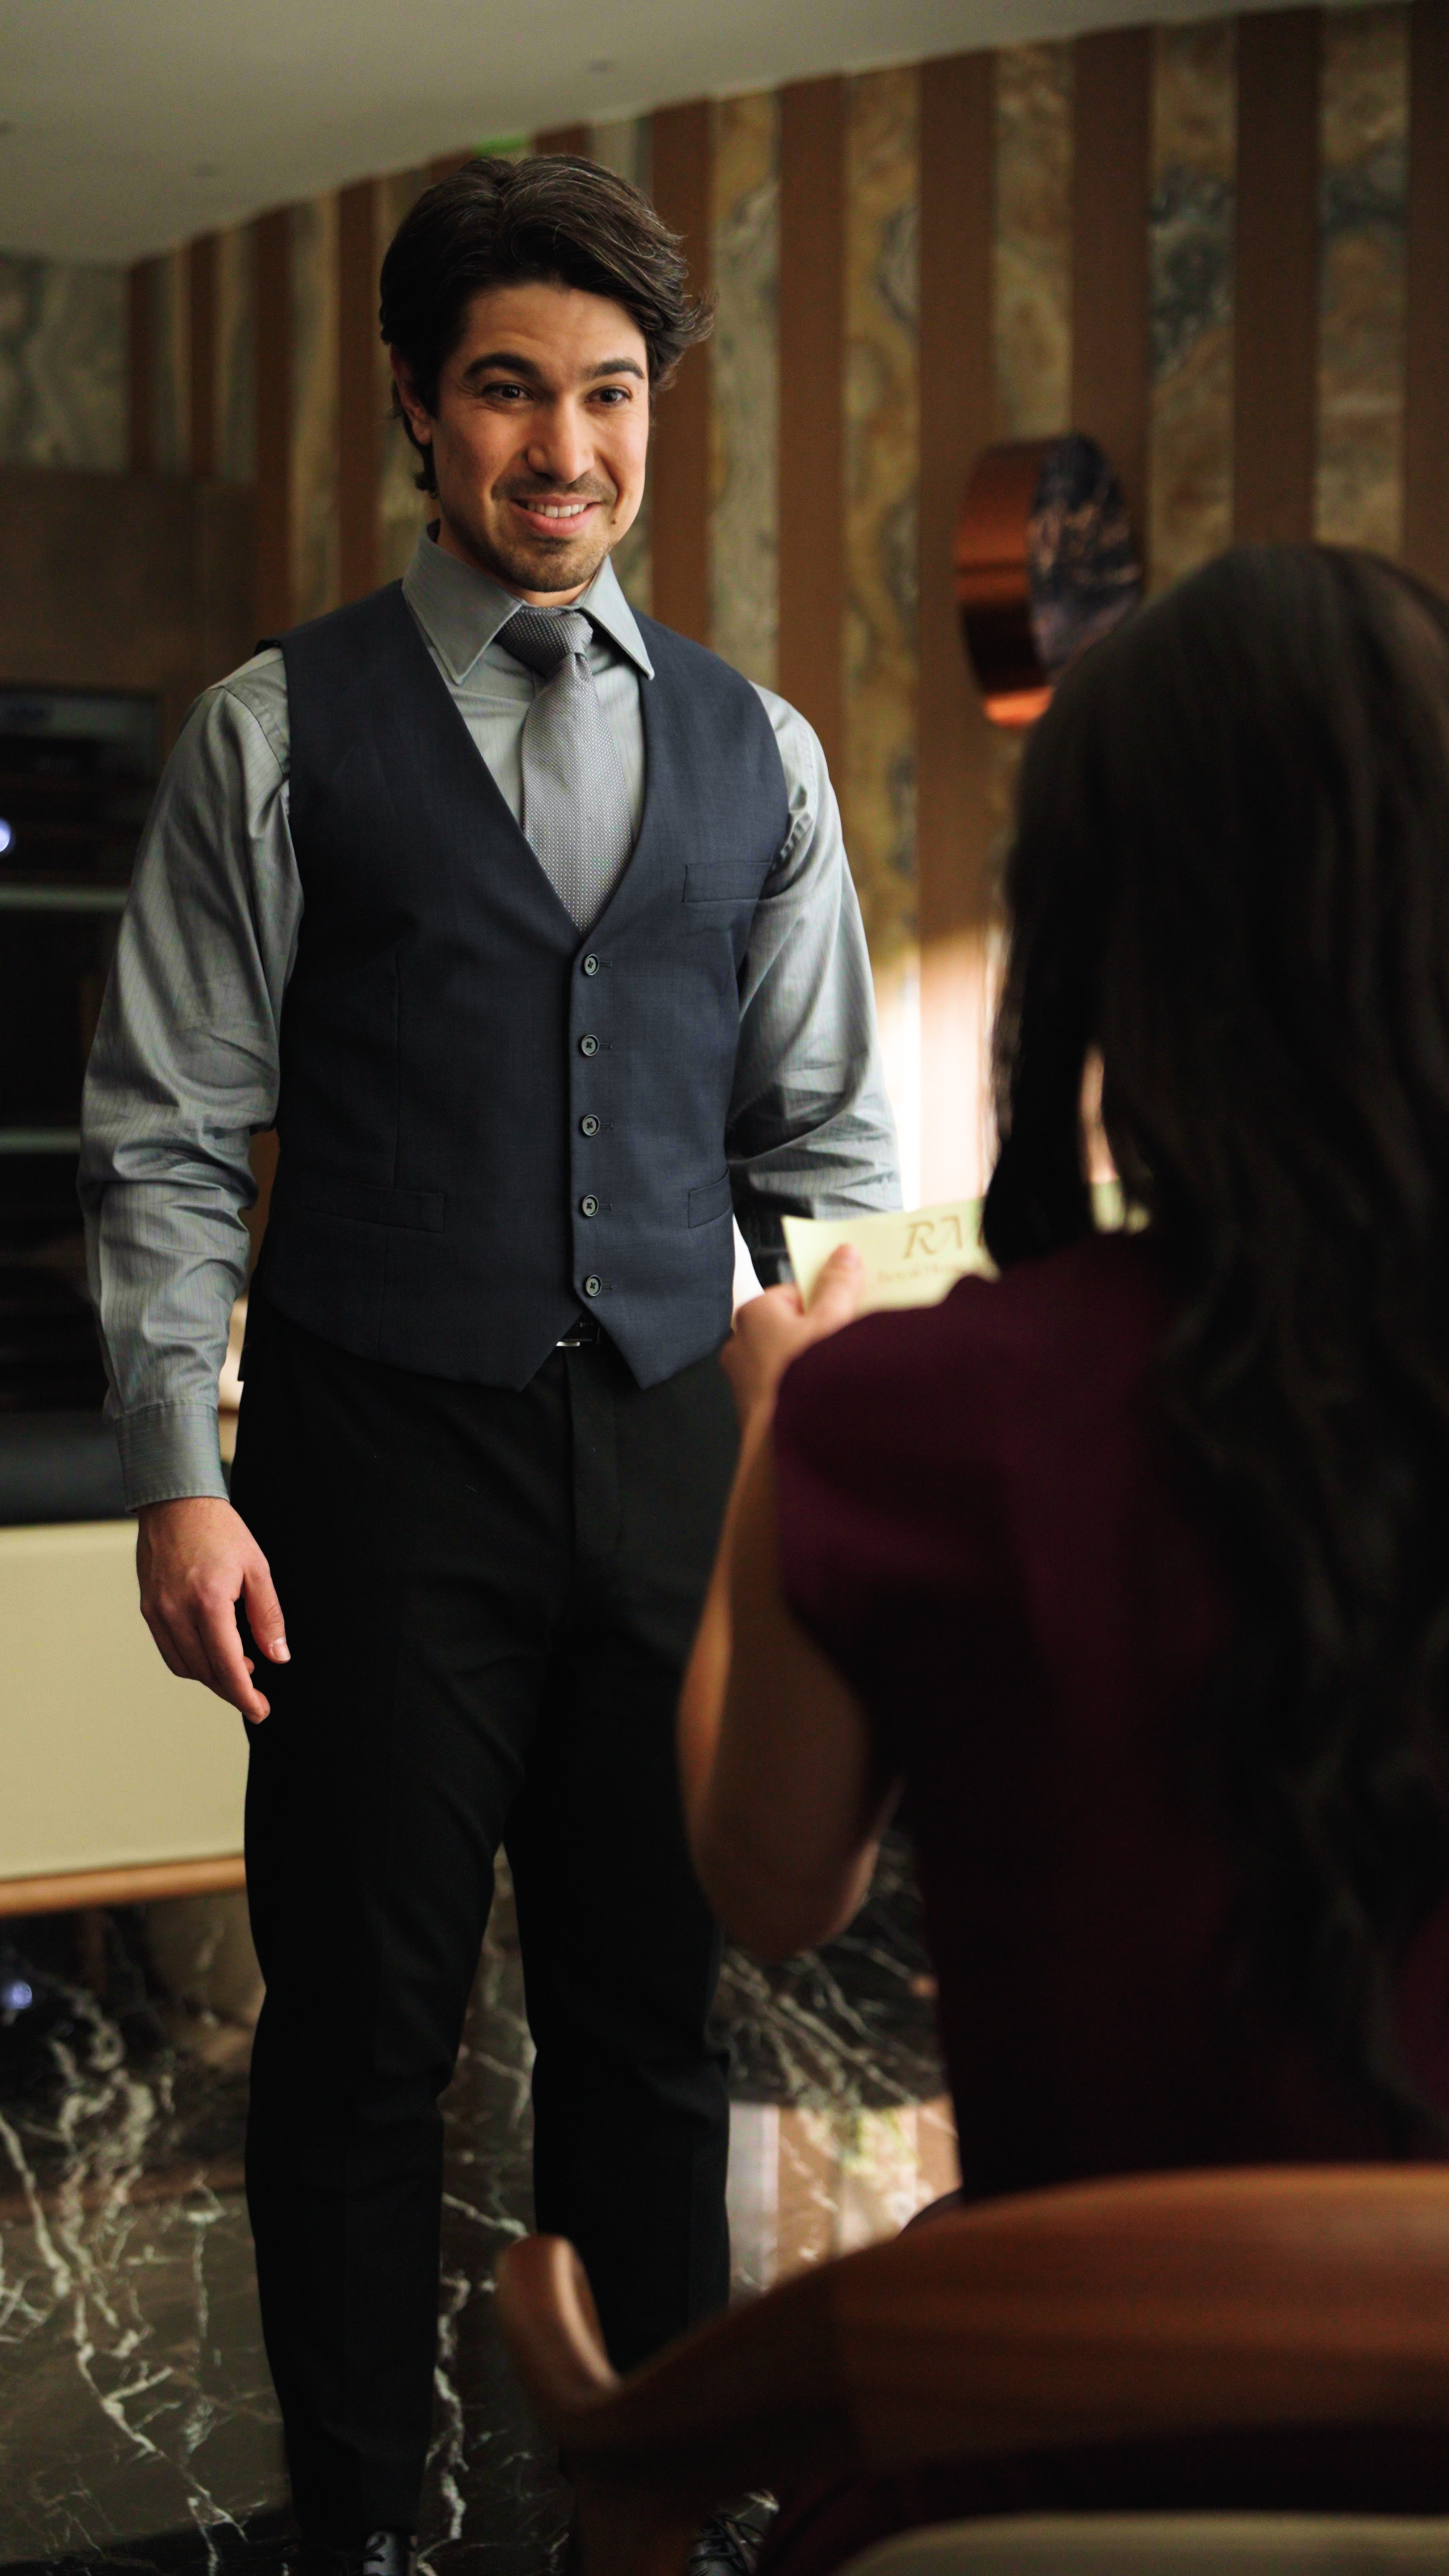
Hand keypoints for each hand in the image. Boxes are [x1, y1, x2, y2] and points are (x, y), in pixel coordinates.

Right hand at [136, 1496, 288, 1723]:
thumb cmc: (221, 1530)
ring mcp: (158, 1611)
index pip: (228, 1665)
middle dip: (232, 1690)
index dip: (245, 1695)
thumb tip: (278, 1657)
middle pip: (205, 1672)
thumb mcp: (257, 1568)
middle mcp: (177, 1611)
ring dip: (212, 1677)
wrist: (176, 1503)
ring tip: (240, 1670)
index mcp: (208, 1601)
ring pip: (185, 1666)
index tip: (260, 1711)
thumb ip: (268, 1616)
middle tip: (255, 1698)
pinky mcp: (148, 1608)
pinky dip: (191, 1662)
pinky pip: (169, 1650)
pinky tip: (213, 1653)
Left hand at [721, 1244, 863, 1424]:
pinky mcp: (755, 1411)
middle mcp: (740, 1344)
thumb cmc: (806, 1379)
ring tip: (841, 1373)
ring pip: (787, 1360)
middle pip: (790, 1326)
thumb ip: (839, 1286)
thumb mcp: (832, 1321)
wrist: (786, 1447)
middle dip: (819, 1333)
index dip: (823, 1298)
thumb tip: (844, 1254)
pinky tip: (827, 1398)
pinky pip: (784, 1388)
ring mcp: (745, 1381)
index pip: (792, 1292)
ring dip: (813, 1363)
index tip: (847, 1307)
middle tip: (850, 1340)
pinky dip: (804, 1389)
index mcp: (753, 1314)